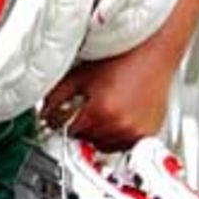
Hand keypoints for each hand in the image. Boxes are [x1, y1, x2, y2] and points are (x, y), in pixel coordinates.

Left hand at [41, 36, 176, 149]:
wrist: (153, 52)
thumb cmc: (123, 58)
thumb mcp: (82, 74)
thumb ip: (57, 95)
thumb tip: (45, 111)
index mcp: (101, 111)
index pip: (69, 131)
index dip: (63, 123)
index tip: (60, 119)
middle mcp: (120, 125)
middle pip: (87, 139)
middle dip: (82, 126)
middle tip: (86, 108)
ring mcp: (135, 132)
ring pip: (105, 145)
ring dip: (99, 134)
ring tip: (104, 110)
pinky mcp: (148, 133)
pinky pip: (124, 145)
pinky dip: (117, 135)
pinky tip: (118, 116)